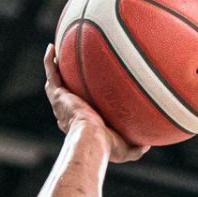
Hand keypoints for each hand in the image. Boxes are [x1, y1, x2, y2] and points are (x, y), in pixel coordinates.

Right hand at [43, 46, 146, 163]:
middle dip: (65, 85)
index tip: (86, 98)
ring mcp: (61, 103)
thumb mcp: (125, 149)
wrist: (92, 139)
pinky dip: (49, 60)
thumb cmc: (107, 147)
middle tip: (69, 72)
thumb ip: (136, 148)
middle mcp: (67, 113)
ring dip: (54, 69)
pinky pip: (52, 73)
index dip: (80, 105)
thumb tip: (147, 145)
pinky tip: (51, 47)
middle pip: (65, 95)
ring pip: (54, 82)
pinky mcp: (59, 94)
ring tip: (55, 54)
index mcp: (79, 125)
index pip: (77, 113)